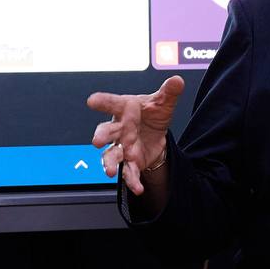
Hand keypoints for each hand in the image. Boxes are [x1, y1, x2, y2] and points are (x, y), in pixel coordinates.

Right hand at [87, 76, 184, 194]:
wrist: (155, 134)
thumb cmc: (151, 114)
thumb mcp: (162, 103)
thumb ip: (168, 92)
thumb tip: (177, 80)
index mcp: (125, 110)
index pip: (113, 104)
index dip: (103, 102)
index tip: (92, 100)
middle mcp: (119, 129)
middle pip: (106, 131)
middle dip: (101, 135)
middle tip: (97, 140)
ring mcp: (122, 147)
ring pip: (111, 155)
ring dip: (109, 163)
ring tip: (109, 171)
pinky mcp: (129, 162)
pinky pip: (128, 172)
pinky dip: (132, 180)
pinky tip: (137, 188)